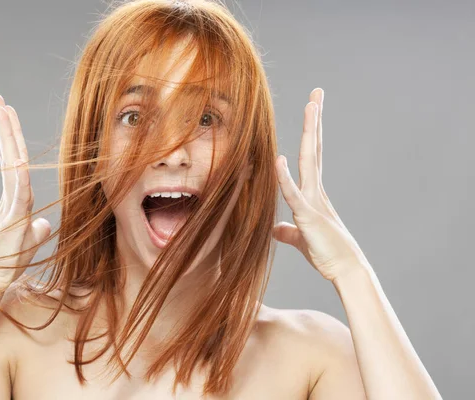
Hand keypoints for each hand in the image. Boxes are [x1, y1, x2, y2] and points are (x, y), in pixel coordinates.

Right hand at [0, 92, 50, 290]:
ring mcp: (11, 203)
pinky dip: (20, 175)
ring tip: (2, 110)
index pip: (16, 159)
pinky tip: (19, 157)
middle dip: (5, 124)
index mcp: (17, 196)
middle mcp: (12, 194)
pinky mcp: (13, 218)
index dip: (14, 136)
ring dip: (8, 137)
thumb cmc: (9, 261)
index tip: (8, 112)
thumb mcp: (29, 242)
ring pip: (11, 163)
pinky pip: (19, 192)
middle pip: (10, 153)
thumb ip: (36, 230)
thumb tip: (45, 224)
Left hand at [272, 88, 368, 281]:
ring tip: (311, 106)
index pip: (311, 154)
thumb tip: (273, 229)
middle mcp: (315, 190)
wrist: (344, 270)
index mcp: (313, 192)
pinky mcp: (308, 216)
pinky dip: (284, 178)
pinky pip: (293, 194)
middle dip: (314, 119)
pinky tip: (278, 159)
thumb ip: (287, 230)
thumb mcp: (300, 237)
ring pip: (309, 160)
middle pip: (314, 147)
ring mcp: (314, 200)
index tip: (313, 107)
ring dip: (309, 132)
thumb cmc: (325, 253)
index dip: (311, 130)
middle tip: (317, 92)